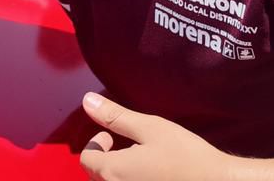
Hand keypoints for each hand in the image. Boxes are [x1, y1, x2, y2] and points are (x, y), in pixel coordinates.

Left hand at [79, 93, 232, 180]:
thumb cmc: (186, 155)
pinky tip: (152, 175)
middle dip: (105, 159)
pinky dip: (131, 180)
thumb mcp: (150, 129)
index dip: (96, 144)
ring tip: (140, 161)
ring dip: (117, 172)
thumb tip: (87, 101)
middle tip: (125, 146)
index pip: (87, 159)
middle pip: (97, 175)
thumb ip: (115, 117)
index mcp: (113, 172)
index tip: (112, 136)